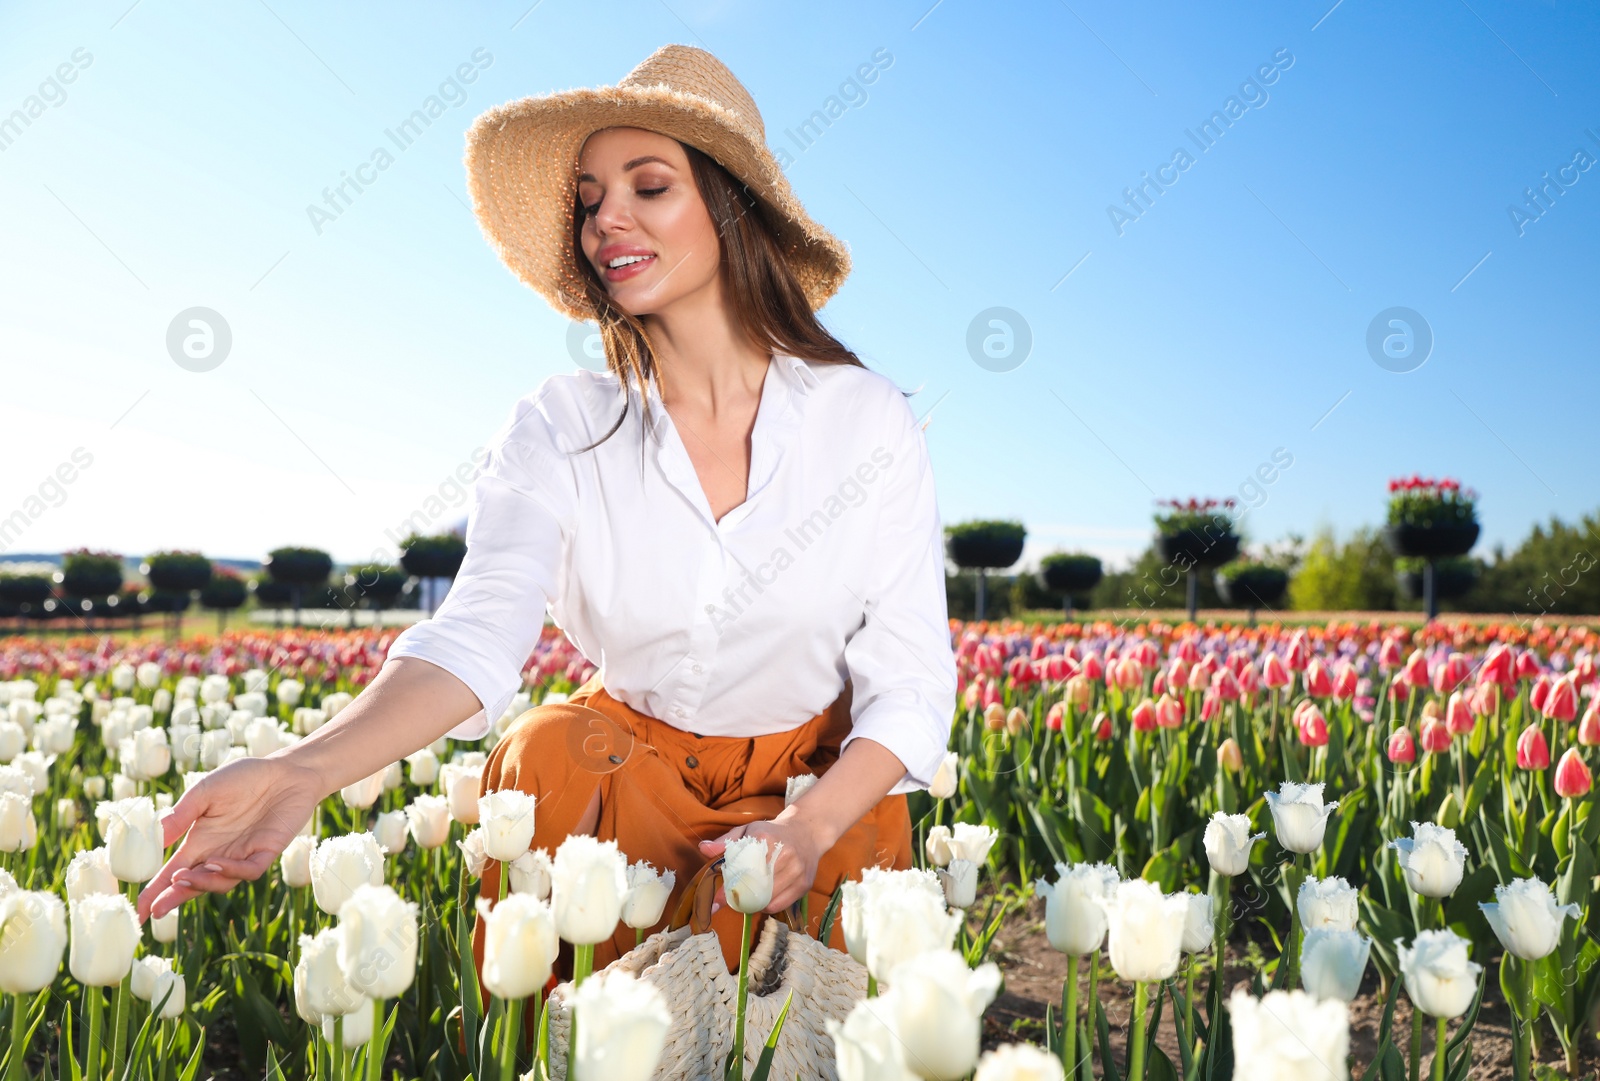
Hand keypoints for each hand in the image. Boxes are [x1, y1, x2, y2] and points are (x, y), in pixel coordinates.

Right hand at [137, 754, 323, 922]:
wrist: (286, 770)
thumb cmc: (244, 777)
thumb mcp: (205, 792)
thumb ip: (181, 815)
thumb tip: (154, 839)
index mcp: (199, 841)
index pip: (172, 873)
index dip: (156, 892)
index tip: (140, 910)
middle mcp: (218, 853)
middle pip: (193, 885)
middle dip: (174, 898)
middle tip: (157, 911)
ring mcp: (243, 855)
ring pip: (219, 883)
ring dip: (200, 884)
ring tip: (182, 878)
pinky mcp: (266, 852)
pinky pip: (248, 870)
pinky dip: (231, 870)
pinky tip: (215, 863)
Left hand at [697, 809, 828, 914]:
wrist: (807, 832)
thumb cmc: (772, 833)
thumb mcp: (748, 830)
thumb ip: (725, 842)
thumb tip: (703, 848)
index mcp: (764, 838)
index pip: (742, 868)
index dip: (727, 888)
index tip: (715, 902)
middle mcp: (783, 854)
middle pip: (754, 887)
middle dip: (739, 898)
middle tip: (731, 899)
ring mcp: (796, 870)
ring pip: (766, 899)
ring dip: (753, 902)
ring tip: (749, 895)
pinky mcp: (804, 884)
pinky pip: (779, 905)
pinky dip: (767, 905)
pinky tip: (764, 896)